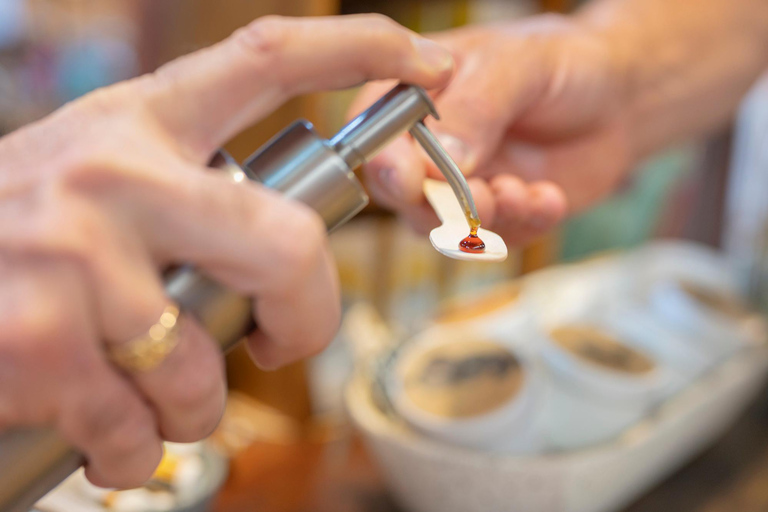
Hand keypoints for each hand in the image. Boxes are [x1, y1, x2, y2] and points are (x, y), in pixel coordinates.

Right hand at [0, 15, 452, 487]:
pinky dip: (135, 452)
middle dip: (309, 320)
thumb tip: (282, 263)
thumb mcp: (90, 186)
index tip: (431, 60)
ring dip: (193, 410)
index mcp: (138, 123)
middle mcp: (115, 173)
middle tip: (284, 346)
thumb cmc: (9, 244)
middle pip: (290, 246)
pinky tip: (105, 434)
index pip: (267, 58)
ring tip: (149, 400)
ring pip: (208, 369)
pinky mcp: (41, 340)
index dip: (360, 48)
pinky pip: (142, 430)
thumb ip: (179, 202)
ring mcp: (75, 254)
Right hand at [352, 15, 631, 244]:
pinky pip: (495, 238)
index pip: (376, 135)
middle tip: (483, 194)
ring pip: (442, 226)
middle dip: (440, 203)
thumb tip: (440, 161)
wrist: (619, 98)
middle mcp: (427, 145)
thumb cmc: (562, 62)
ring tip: (522, 192)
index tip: (412, 180)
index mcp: (413, 95)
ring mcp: (458, 183)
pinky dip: (524, 224)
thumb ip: (476, 108)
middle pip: (401, 193)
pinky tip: (549, 197)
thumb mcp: (518, 65)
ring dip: (484, 219)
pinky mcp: (496, 213)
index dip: (386, 164)